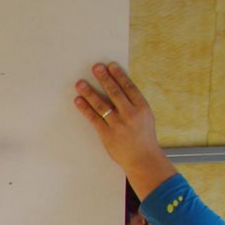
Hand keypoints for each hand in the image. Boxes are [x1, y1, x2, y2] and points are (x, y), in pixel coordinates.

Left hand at [74, 62, 176, 197]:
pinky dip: (85, 109)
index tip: (110, 66)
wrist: (143, 158)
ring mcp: (118, 124)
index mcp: (142, 108)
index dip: (119, 75)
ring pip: (102, 105)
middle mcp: (131, 114)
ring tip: (80, 83)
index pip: (129, 87)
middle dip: (104, 78)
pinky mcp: (107, 134)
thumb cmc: (144, 137)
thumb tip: (120, 87)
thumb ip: (134, 104)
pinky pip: (94, 118)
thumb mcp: (145, 117)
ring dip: (90, 92)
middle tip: (95, 67)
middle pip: (115, 92)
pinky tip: (78, 100)